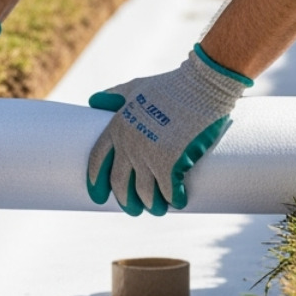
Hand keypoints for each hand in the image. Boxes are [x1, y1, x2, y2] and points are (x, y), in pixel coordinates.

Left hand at [85, 45, 251, 214]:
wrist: (201, 85)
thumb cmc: (171, 85)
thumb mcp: (136, 88)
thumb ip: (115, 95)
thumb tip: (93, 100)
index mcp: (117, 126)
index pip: (97, 161)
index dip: (96, 181)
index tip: (97, 196)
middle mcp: (129, 144)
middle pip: (120, 182)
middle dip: (125, 200)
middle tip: (133, 210)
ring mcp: (149, 154)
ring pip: (144, 192)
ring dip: (151, 205)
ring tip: (158, 210)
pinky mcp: (171, 162)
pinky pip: (169, 191)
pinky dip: (174, 200)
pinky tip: (178, 202)